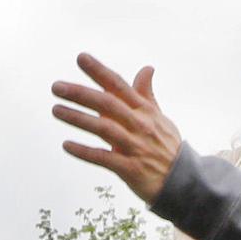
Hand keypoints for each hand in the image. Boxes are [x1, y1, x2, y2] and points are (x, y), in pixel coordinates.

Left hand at [50, 54, 182, 203]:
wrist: (184, 181)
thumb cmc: (167, 146)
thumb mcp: (160, 117)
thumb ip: (146, 94)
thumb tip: (147, 68)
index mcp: (145, 111)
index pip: (119, 86)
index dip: (99, 71)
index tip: (81, 58)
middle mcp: (140, 125)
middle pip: (107, 104)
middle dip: (81, 93)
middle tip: (56, 86)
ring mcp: (135, 147)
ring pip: (103, 128)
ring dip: (78, 118)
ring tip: (56, 110)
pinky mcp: (131, 169)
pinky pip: (103, 158)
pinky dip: (84, 152)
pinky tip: (67, 145)